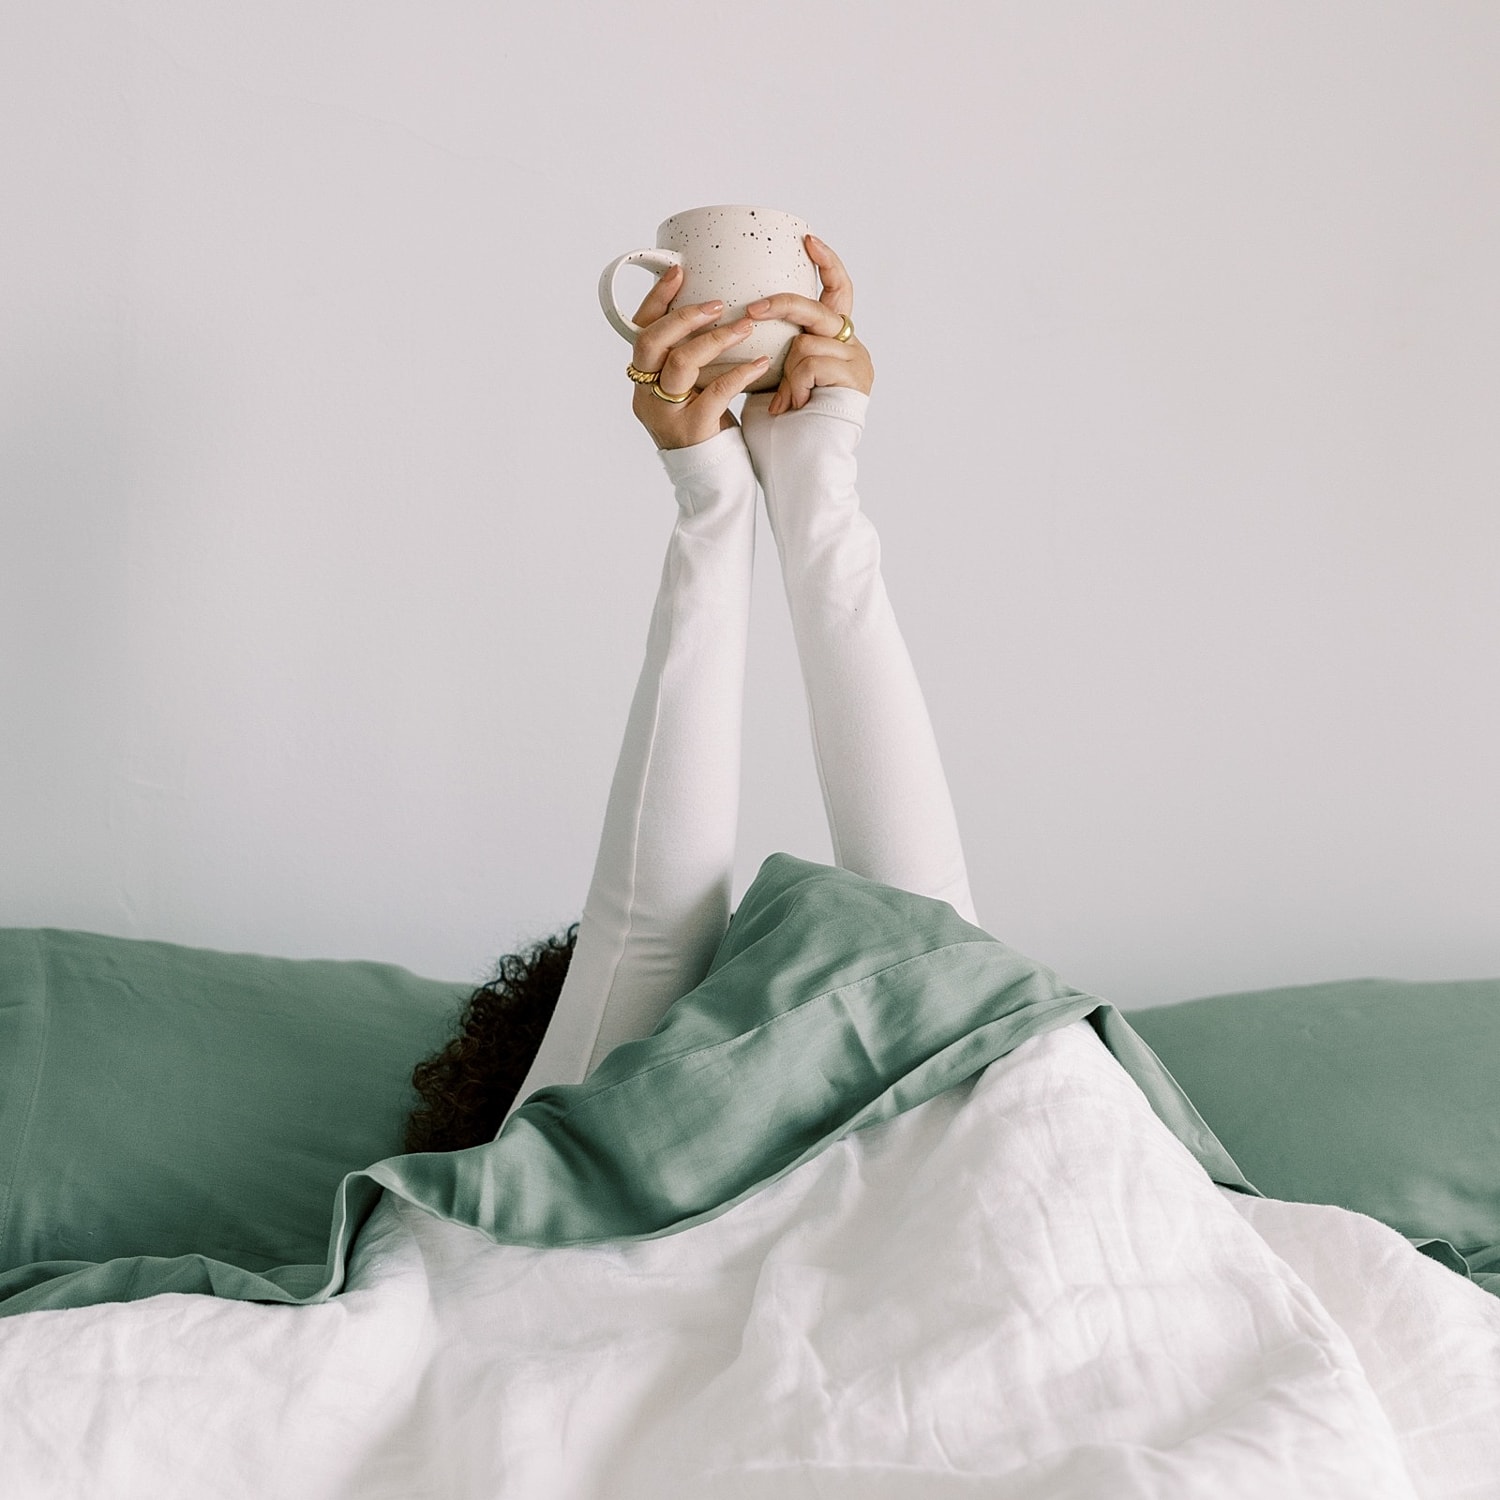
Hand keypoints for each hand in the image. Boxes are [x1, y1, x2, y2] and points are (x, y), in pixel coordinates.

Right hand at [627, 265, 770, 449]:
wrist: (711, 480)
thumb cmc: (706, 427)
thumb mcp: (691, 389)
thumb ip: (691, 358)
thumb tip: (713, 311)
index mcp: (643, 380)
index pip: (639, 330)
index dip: (657, 299)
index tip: (679, 271)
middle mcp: (646, 395)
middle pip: (651, 342)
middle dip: (683, 315)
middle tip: (718, 303)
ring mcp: (666, 414)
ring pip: (681, 363)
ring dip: (715, 339)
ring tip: (745, 326)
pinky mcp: (692, 430)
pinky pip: (715, 393)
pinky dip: (740, 373)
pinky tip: (761, 363)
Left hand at [745, 236, 873, 414]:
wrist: (804, 465)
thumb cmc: (784, 427)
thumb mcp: (776, 377)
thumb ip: (775, 347)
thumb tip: (742, 317)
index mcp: (835, 342)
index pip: (839, 290)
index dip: (827, 263)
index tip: (808, 239)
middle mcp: (852, 346)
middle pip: (816, 308)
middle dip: (781, 306)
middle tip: (752, 312)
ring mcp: (856, 361)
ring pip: (806, 342)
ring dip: (787, 375)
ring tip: (785, 404)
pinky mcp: (855, 377)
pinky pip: (809, 363)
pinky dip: (794, 387)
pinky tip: (795, 408)